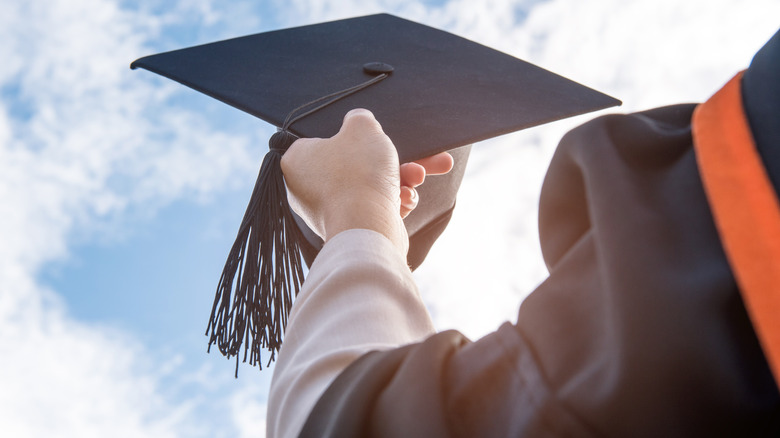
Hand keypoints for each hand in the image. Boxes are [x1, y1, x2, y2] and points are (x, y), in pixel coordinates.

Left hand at [281, 109, 451, 254]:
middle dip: (391, 160)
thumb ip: (360, 118)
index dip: (349, 135)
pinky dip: (393, 202)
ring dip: (400, 179)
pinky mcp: (349, 229)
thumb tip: (359, 121)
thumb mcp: (363, 128)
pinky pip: (373, 208)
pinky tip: (407, 200)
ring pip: (370, 186)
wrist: (367, 229)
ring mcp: (329, 211)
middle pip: (355, 163)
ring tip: (418, 176)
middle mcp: (307, 188)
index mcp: (298, 160)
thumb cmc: (359, 175)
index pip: (321, 139)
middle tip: (415, 157)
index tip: (369, 134)